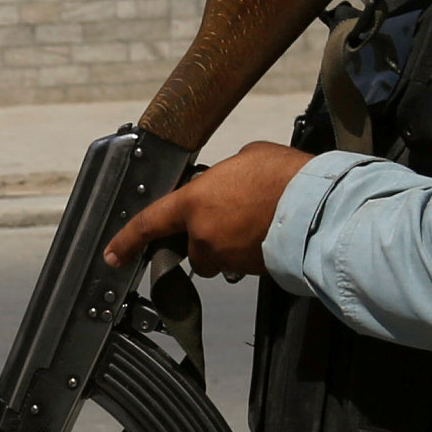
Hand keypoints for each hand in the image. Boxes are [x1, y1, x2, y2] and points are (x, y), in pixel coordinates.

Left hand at [103, 142, 309, 281]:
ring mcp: (227, 258)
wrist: (319, 208)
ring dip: (231, 244)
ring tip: (260, 220)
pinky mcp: (250, 272)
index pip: (149, 223)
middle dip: (208, 235)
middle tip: (236, 212)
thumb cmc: (284, 176)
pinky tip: (270, 232)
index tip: (113, 256)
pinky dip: (251, 250)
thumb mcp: (246, 159)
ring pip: (219, 256)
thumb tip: (228, 185)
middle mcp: (204, 236)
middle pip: (194, 246)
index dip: (127, 241)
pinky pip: (243, 262)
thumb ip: (225, 177)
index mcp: (194, 204)